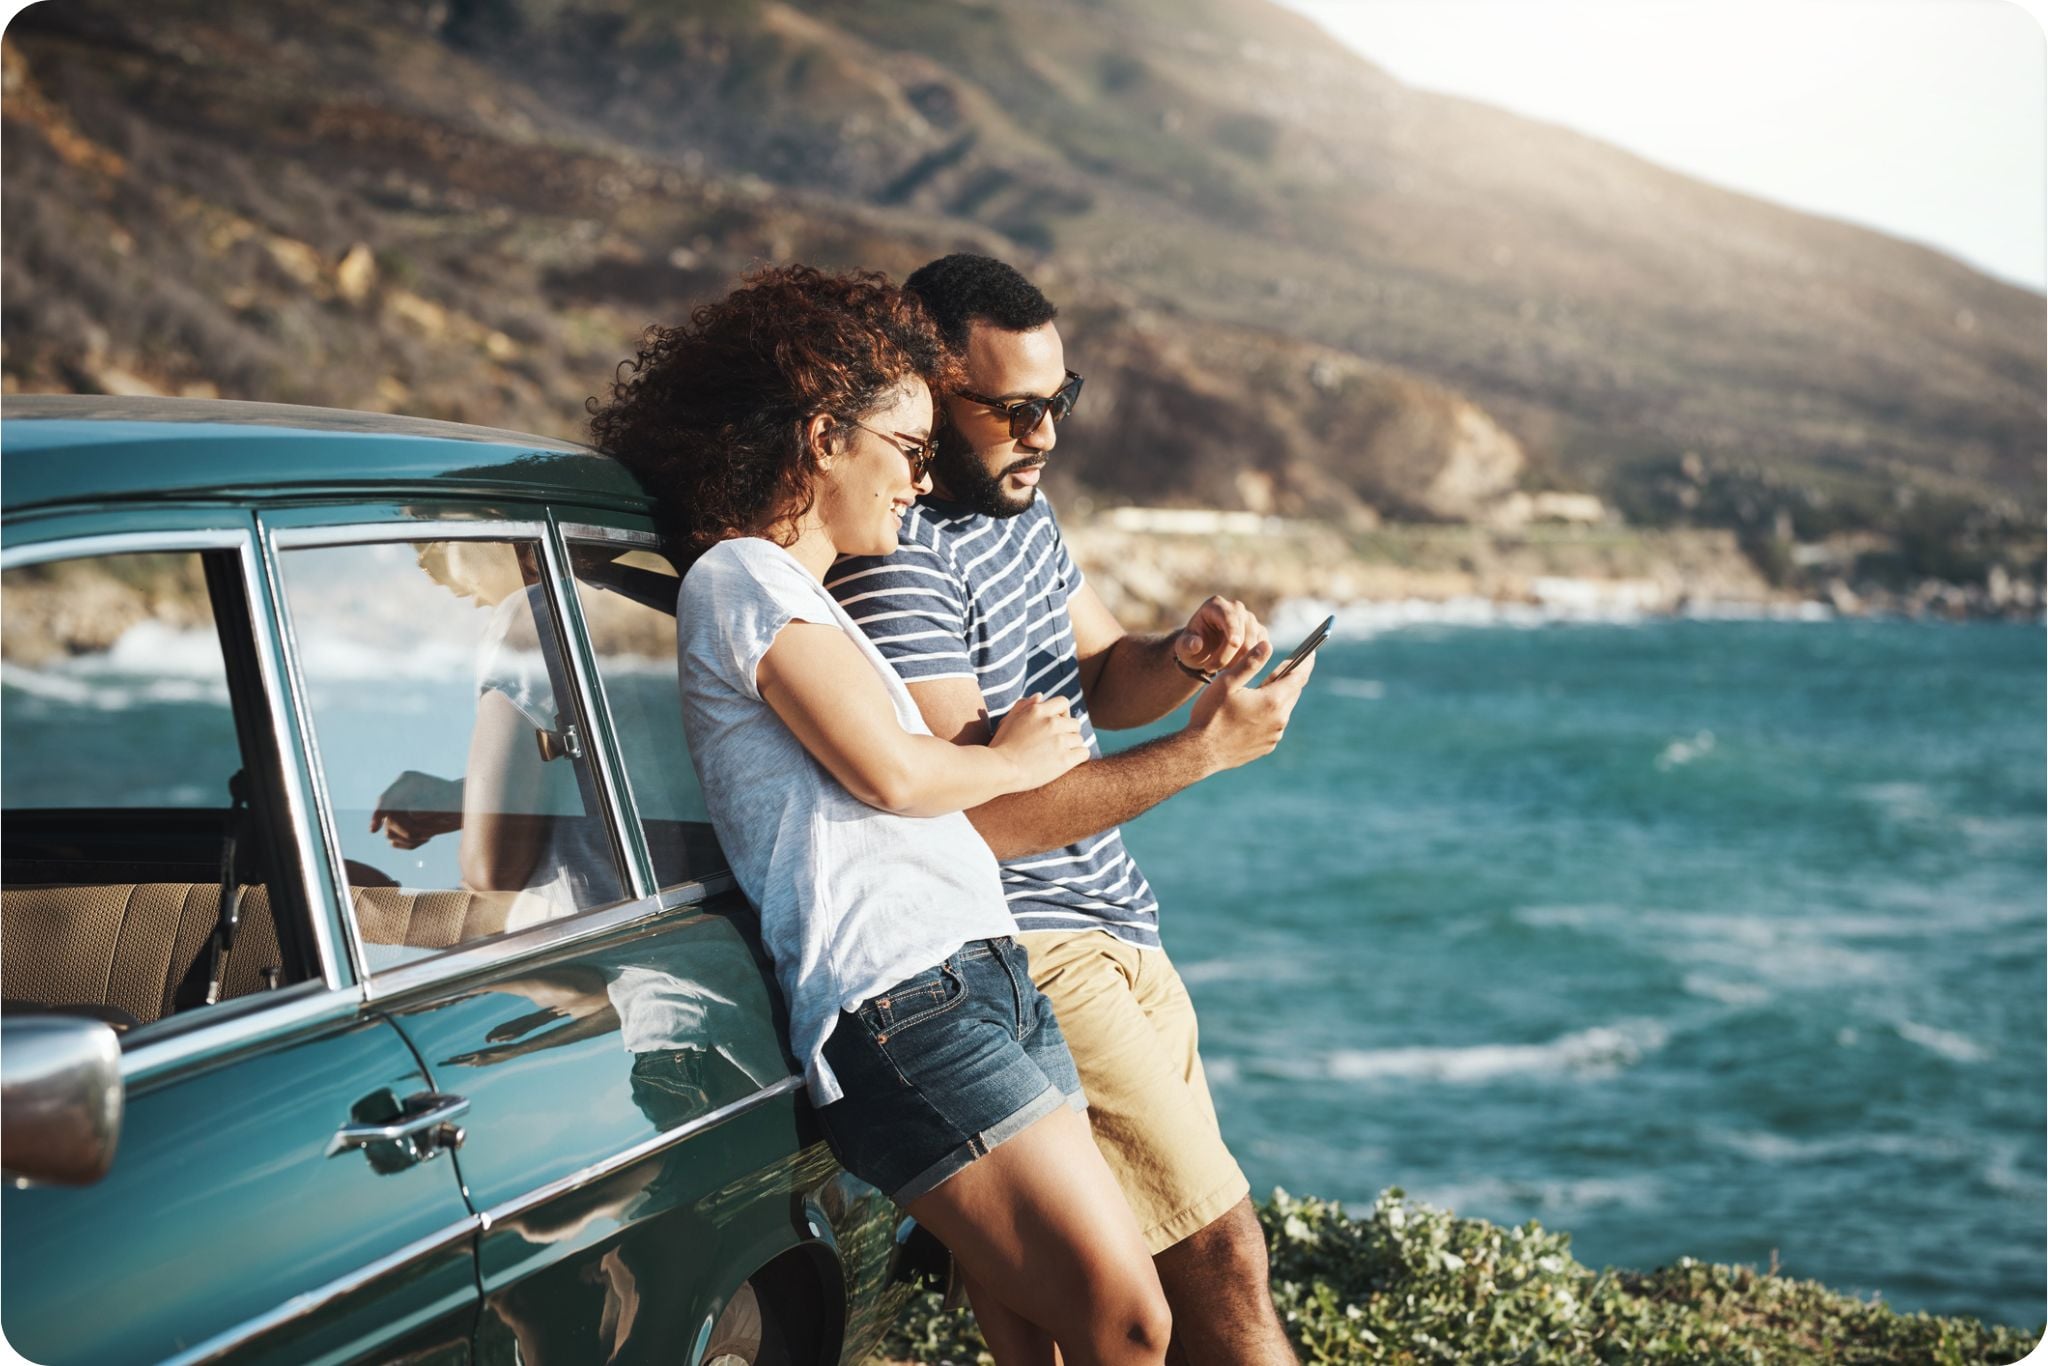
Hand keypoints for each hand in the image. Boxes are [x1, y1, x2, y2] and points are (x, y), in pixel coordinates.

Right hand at [370, 770, 464, 848]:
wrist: (469, 806)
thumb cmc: (459, 799)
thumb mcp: (447, 801)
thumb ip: (431, 806)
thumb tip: (413, 815)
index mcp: (407, 782)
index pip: (386, 800)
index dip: (378, 814)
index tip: (373, 829)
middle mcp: (400, 794)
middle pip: (387, 819)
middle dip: (405, 830)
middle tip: (428, 834)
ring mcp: (401, 809)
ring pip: (390, 832)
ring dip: (409, 838)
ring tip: (430, 834)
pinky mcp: (404, 823)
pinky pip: (396, 840)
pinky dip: (410, 843)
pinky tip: (428, 838)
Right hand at [990, 693, 1089, 790]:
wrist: (999, 770)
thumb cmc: (1000, 747)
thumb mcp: (1008, 721)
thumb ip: (1024, 706)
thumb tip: (1040, 695)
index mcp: (1038, 711)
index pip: (1063, 703)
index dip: (1063, 713)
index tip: (1057, 724)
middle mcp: (1051, 722)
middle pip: (1074, 723)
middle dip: (1068, 732)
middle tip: (1056, 744)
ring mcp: (1059, 741)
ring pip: (1079, 739)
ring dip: (1071, 746)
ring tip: (1057, 755)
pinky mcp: (1064, 760)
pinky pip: (1083, 753)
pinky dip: (1078, 757)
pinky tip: (1066, 762)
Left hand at [1174, 596, 1265, 676]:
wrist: (1204, 650)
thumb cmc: (1192, 646)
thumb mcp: (1183, 647)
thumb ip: (1187, 645)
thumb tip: (1196, 644)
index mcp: (1216, 605)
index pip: (1228, 617)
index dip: (1233, 630)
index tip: (1234, 644)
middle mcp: (1236, 608)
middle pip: (1243, 633)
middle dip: (1228, 655)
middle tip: (1209, 669)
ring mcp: (1250, 619)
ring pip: (1253, 644)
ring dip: (1236, 662)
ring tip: (1218, 669)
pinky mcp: (1260, 632)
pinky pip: (1261, 650)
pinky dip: (1248, 662)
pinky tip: (1231, 667)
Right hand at [1186, 639, 1314, 772]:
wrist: (1200, 753)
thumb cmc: (1210, 714)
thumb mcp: (1227, 682)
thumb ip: (1250, 662)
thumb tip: (1267, 644)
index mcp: (1272, 700)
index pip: (1299, 676)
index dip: (1306, 661)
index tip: (1312, 651)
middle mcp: (1279, 719)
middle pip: (1293, 692)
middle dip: (1289, 677)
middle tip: (1280, 666)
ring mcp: (1275, 735)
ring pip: (1283, 708)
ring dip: (1277, 697)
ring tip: (1259, 690)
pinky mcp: (1267, 746)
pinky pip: (1274, 724)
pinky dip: (1269, 714)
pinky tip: (1252, 712)